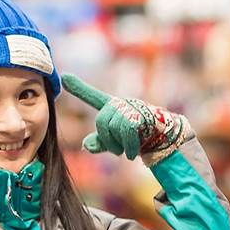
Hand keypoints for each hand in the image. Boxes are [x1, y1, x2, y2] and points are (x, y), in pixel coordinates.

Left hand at [62, 74, 190, 162]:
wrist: (166, 138)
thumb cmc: (139, 138)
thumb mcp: (116, 141)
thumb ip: (100, 143)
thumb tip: (85, 145)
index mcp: (112, 108)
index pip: (93, 96)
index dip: (78, 87)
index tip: (63, 76)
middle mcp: (121, 104)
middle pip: (101, 121)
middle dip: (107, 140)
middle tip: (117, 151)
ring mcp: (131, 107)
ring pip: (114, 128)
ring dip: (120, 145)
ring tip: (128, 150)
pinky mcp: (142, 114)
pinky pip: (127, 131)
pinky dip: (129, 146)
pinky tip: (133, 154)